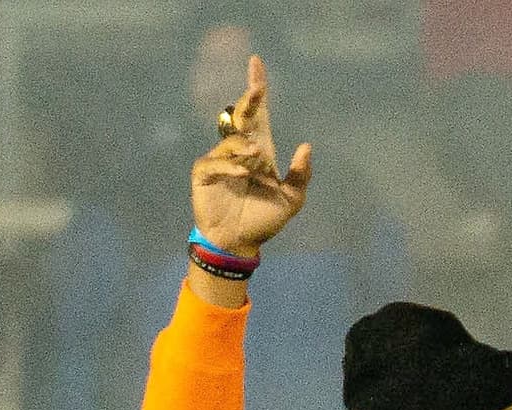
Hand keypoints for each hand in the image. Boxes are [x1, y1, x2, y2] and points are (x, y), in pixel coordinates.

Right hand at [190, 54, 311, 276]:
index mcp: (261, 150)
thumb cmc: (263, 221)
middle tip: (256, 89)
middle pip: (242, 116)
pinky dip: (231, 165)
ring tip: (256, 158)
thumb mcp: (291, 200)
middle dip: (249, 100)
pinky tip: (243, 173)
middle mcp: (240, 150)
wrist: (239, 243)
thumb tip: (306, 146)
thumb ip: (300, 175)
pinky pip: (216, 162)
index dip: (257, 88)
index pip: (259, 113)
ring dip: (244, 146)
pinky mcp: (205, 173)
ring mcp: (220, 160)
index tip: (256, 63)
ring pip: (231, 141)